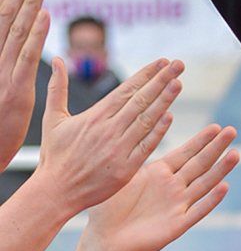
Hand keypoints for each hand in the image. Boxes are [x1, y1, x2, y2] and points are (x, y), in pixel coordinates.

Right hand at [0, 0, 45, 165]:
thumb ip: (7, 62)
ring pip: (16, 29)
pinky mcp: (13, 88)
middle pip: (6, 15)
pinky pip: (25, 57)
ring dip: (29, 1)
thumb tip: (16, 42)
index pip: (0, 16)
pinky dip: (36, 35)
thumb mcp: (1, 85)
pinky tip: (45, 14)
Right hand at [34, 57, 183, 215]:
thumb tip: (55, 59)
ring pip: (146, 120)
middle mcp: (109, 129)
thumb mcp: (52, 119)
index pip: (126, 90)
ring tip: (178, 83)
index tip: (163, 62)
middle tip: (179, 64)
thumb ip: (57, 88)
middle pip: (141, 100)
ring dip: (164, 100)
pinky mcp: (126, 167)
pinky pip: (146, 146)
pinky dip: (158, 131)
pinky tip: (170, 116)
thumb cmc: (55, 156)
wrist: (56, 191)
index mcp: (95, 116)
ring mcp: (119, 148)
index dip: (146, 74)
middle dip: (161, 80)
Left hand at [83, 124, 236, 250]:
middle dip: (215, 148)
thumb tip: (133, 131)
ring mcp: (177, 205)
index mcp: (158, 173)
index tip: (216, 127)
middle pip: (199, 164)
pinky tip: (224, 187)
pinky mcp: (177, 225)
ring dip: (220, 170)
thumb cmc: (105, 209)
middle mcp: (172, 187)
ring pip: (204, 184)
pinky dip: (211, 200)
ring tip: (235, 153)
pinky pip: (198, 211)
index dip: (200, 140)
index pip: (184, 153)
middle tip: (232, 131)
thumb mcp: (119, 178)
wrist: (103, 241)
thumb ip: (132, 158)